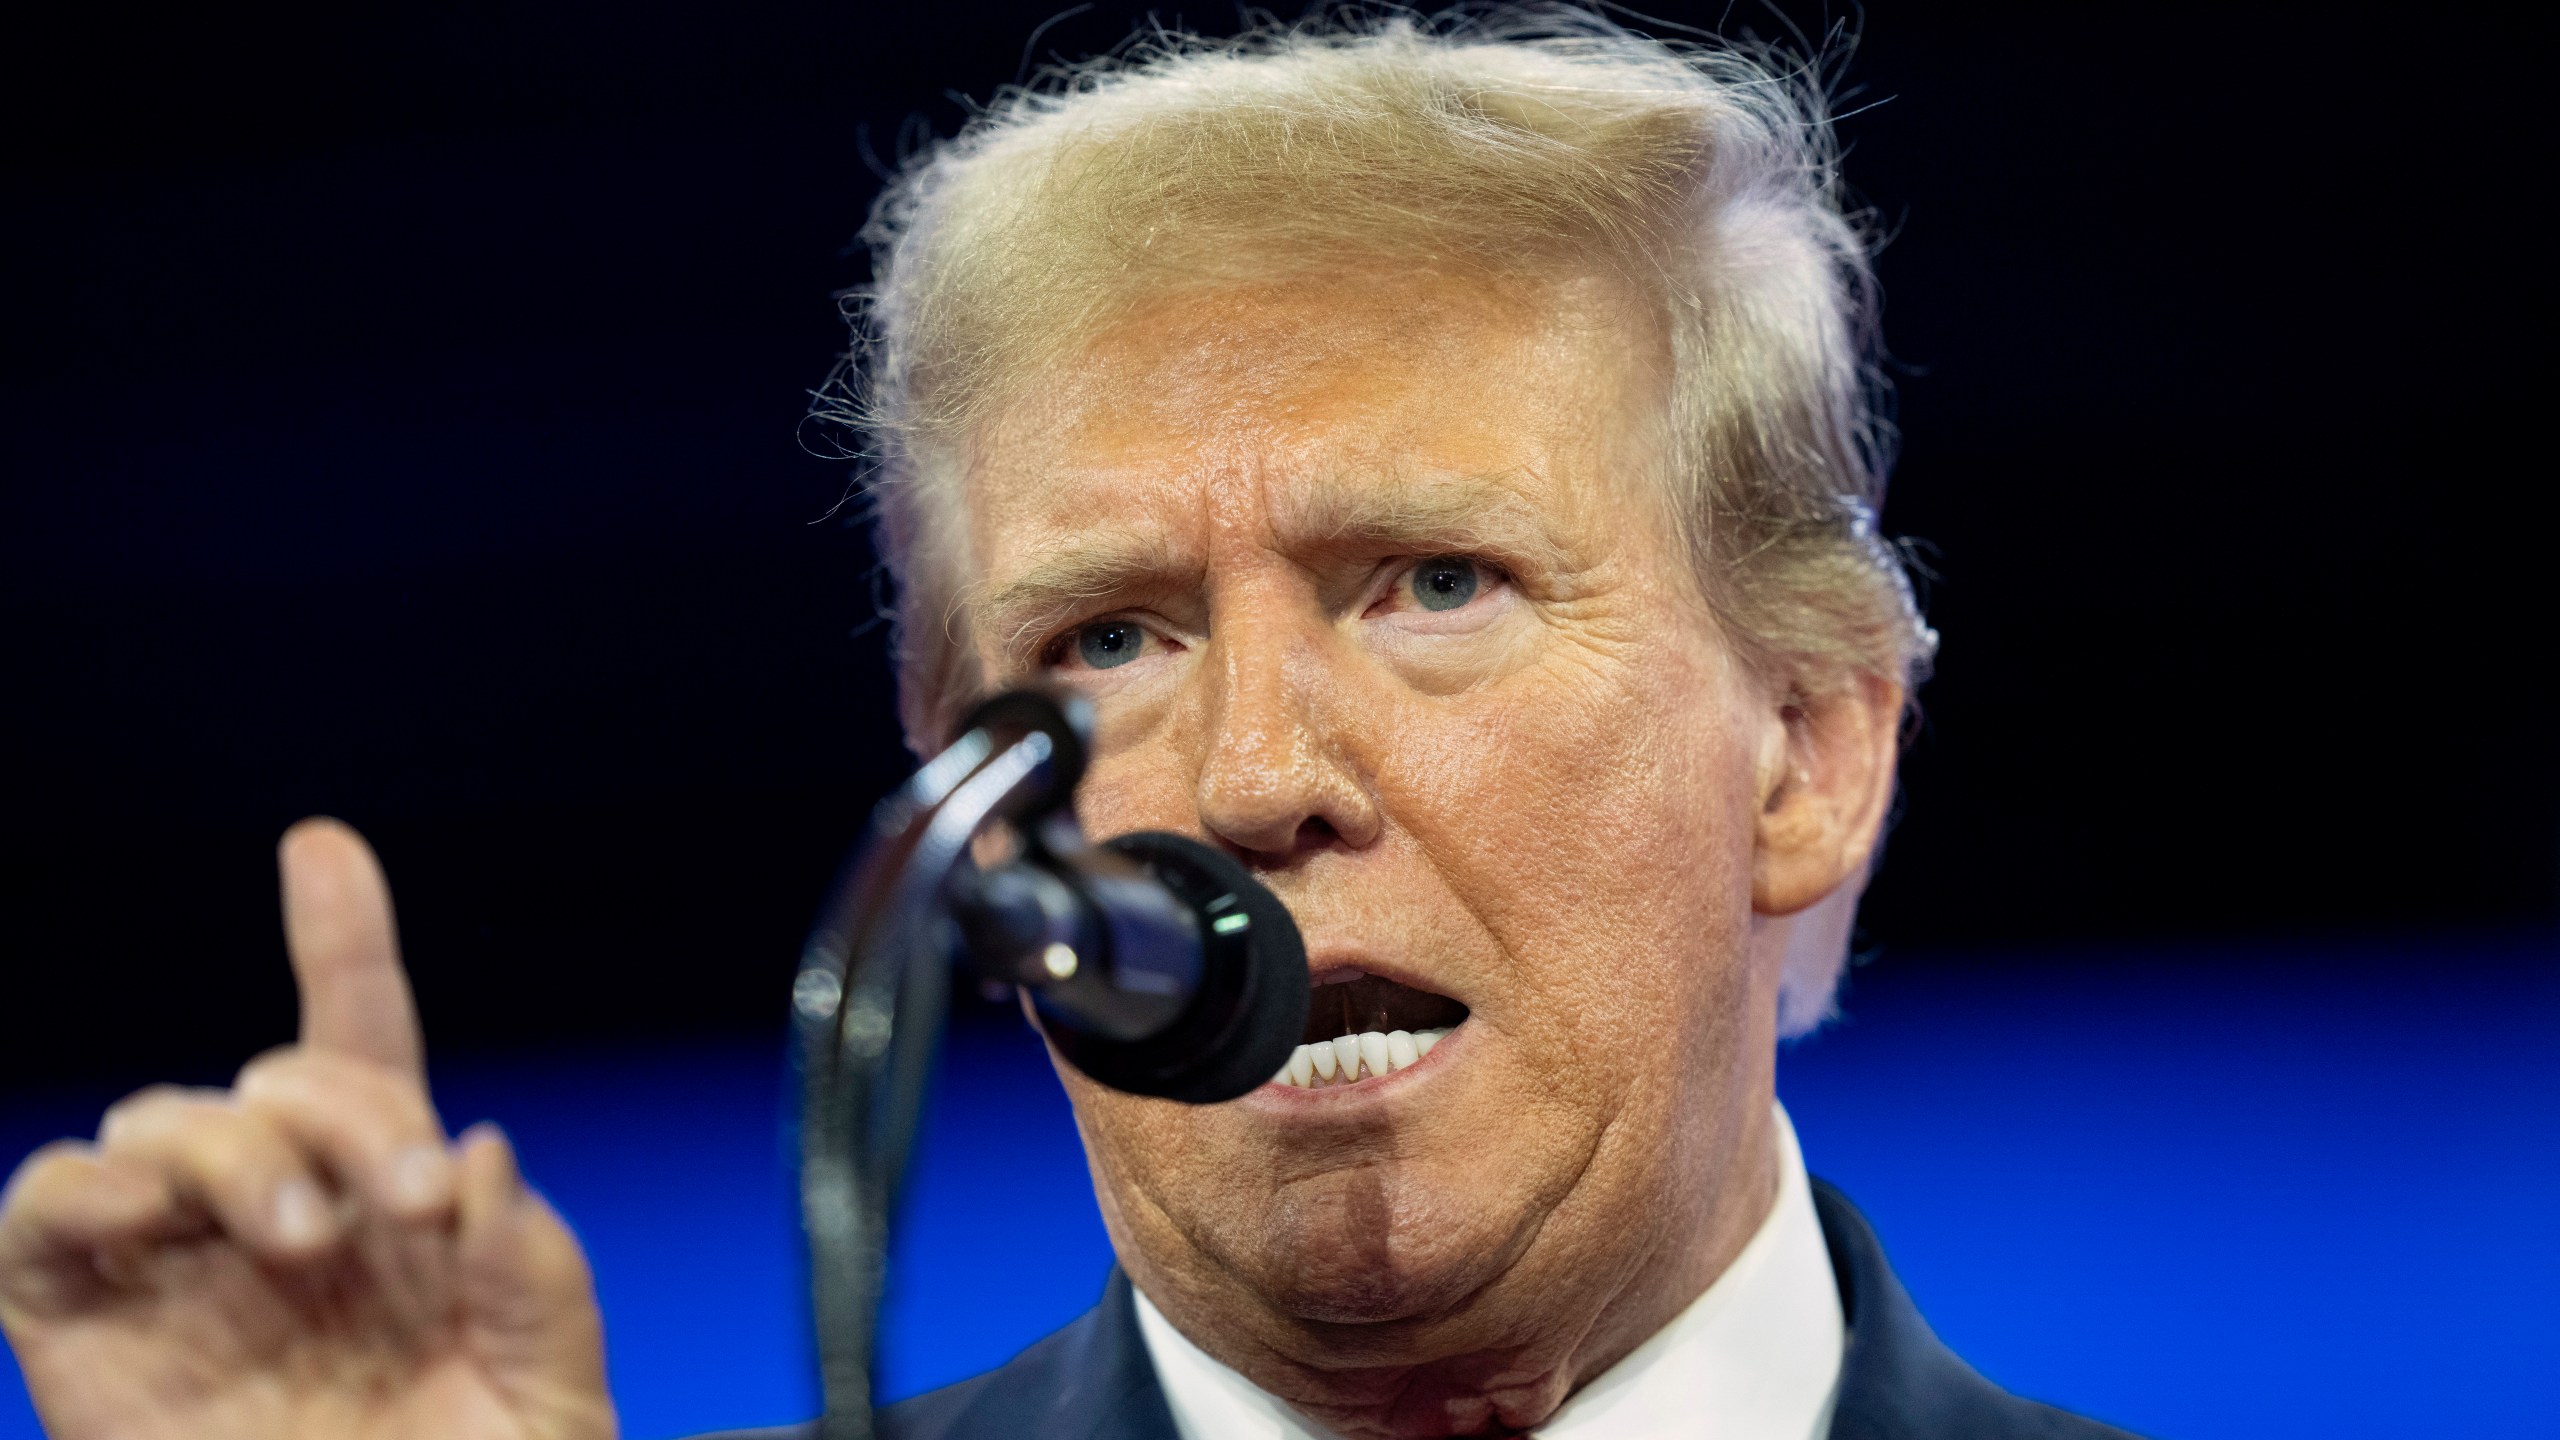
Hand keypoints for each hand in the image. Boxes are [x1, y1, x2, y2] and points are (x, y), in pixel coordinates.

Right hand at [0, 819, 615, 1439]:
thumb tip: (478, 1147)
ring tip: (310, 1234)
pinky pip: (43, 1209)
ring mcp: (178, 1273)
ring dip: (237, 1143)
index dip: (339, 942)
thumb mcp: (552, 1385)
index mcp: (394, 1214)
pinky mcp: (79, 1333)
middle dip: (345, 1105)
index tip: (322, 849)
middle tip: (411, 1197)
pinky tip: (166, 1214)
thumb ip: (534, 1264)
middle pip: (274, 1075)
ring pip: (160, 1118)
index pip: (360, 1052)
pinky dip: (89, 1186)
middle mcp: (281, 1224)